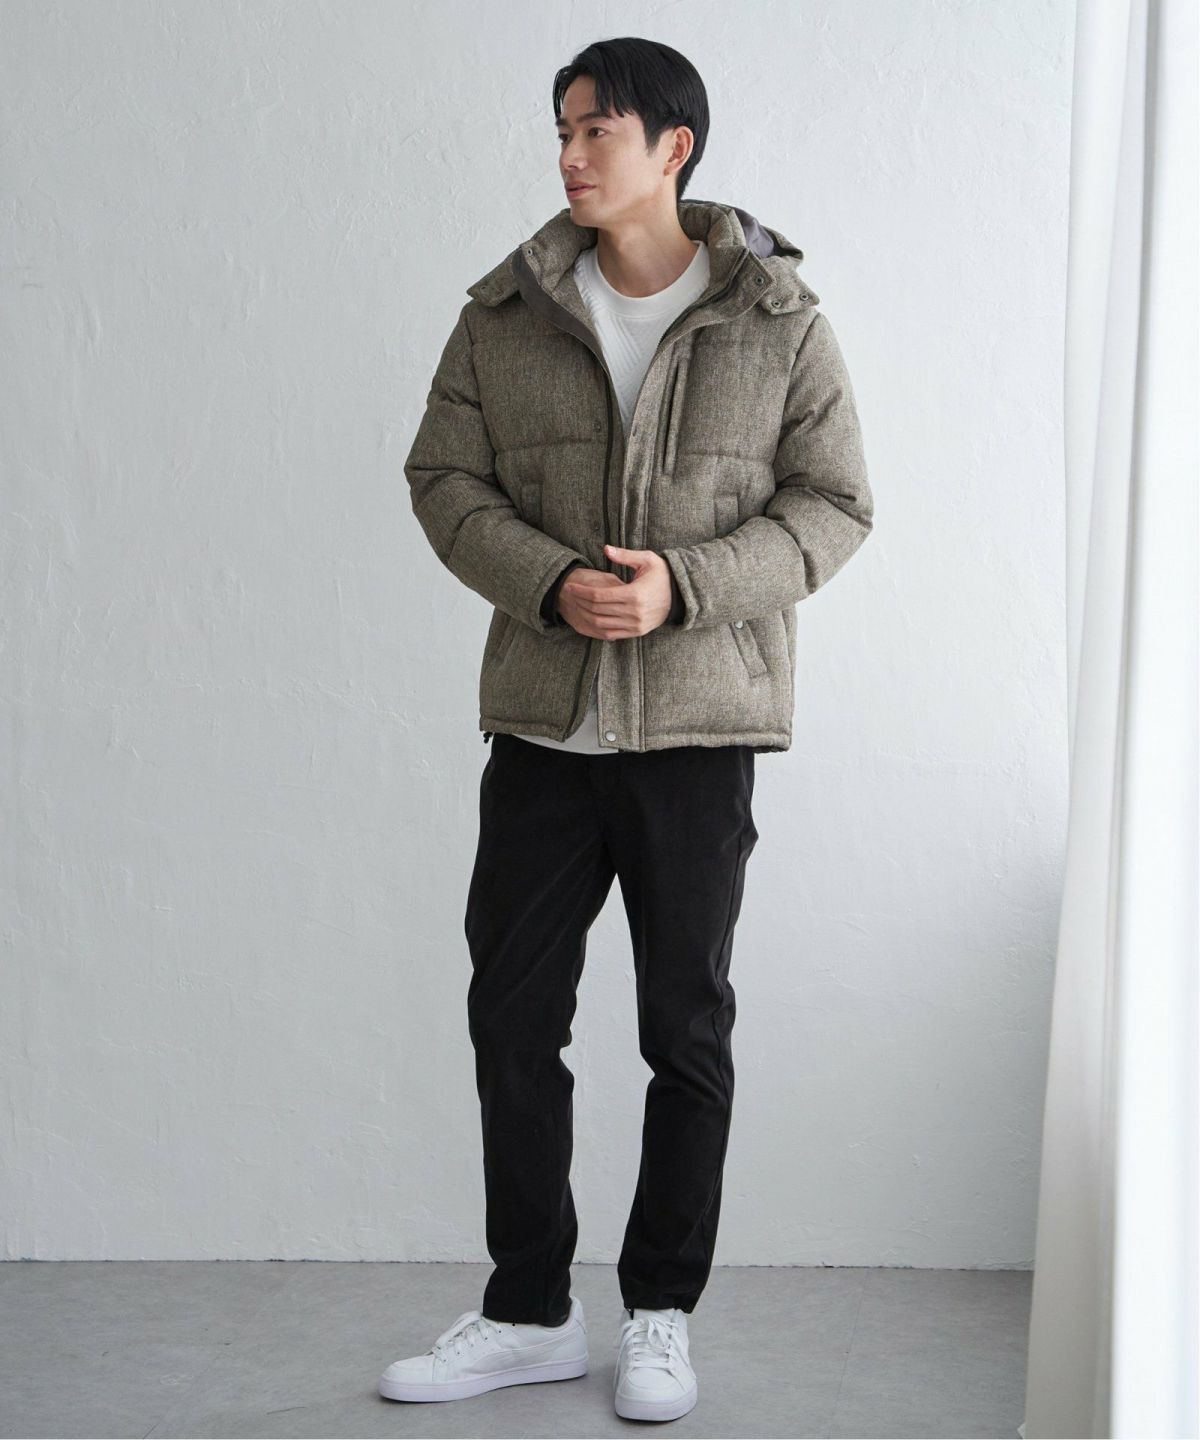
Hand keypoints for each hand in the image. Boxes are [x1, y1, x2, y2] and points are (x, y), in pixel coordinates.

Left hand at [557, 544, 675, 638]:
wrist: (680, 595)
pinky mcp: (637, 632)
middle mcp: (634, 613)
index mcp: (635, 594)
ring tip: (575, 605)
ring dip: (585, 615)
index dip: (581, 592)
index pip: (600, 596)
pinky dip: (597, 627)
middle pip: (597, 610)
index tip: (570, 586)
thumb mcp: (647, 559)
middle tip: (568, 594)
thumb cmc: (662, 574)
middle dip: (579, 602)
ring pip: (601, 624)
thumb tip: (605, 549)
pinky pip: (611, 633)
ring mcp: (636, 625)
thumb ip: (625, 555)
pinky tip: (588, 617)